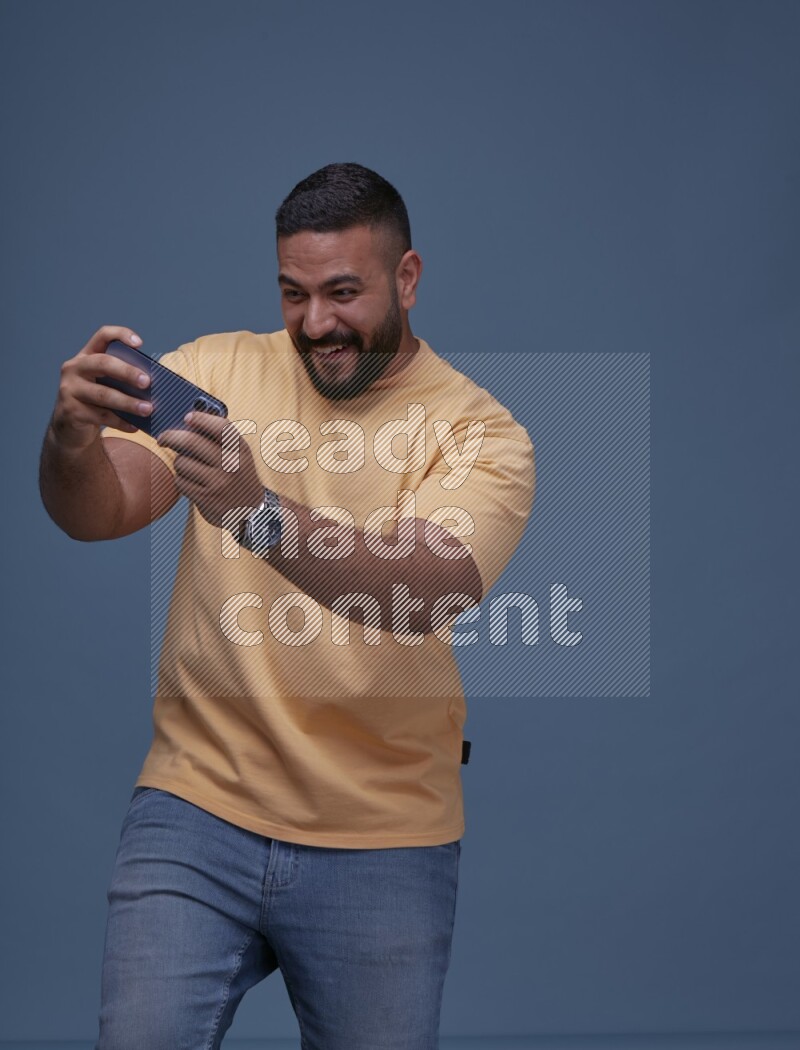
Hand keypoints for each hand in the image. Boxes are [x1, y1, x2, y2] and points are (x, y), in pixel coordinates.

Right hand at [50, 325, 151, 450]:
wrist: (72, 429)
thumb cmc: (97, 403)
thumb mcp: (107, 385)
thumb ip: (122, 379)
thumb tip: (154, 384)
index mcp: (87, 356)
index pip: (102, 336)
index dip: (120, 335)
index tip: (140, 344)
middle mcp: (74, 368)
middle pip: (102, 363)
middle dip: (127, 372)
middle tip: (147, 382)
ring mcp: (69, 389)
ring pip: (103, 394)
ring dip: (128, 402)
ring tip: (148, 409)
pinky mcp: (70, 411)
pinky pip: (100, 416)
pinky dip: (120, 422)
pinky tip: (134, 427)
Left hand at [157, 412, 263, 528]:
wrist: (249, 513)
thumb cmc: (239, 478)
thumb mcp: (240, 456)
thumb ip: (221, 440)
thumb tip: (189, 422)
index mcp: (241, 450)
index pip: (221, 427)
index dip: (201, 419)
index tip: (187, 417)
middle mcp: (231, 464)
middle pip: (192, 441)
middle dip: (170, 437)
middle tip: (162, 438)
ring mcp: (218, 482)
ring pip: (181, 462)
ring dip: (179, 464)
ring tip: (188, 469)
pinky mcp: (206, 498)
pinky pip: (180, 481)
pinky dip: (181, 480)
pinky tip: (191, 483)